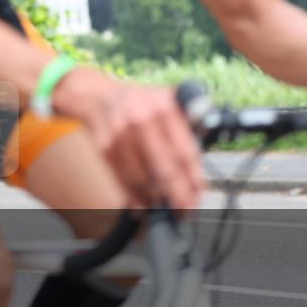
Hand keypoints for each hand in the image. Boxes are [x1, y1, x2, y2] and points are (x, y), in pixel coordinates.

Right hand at [54, 70, 206, 210]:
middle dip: (178, 196)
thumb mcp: (168, 100)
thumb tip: (209, 150)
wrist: (98, 95)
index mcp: (164, 106)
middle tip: (185, 211)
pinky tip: (142, 205)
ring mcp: (120, 132)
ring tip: (166, 209)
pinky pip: (122, 177)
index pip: (185, 150)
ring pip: (142, 177)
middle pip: (165, 168)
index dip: (194, 178)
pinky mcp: (104, 145)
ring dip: (155, 199)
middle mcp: (141, 117)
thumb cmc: (140, 103)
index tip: (198, 195)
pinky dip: (133, 195)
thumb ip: (191, 121)